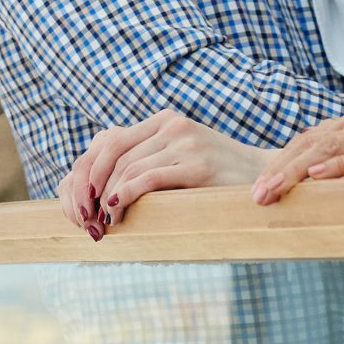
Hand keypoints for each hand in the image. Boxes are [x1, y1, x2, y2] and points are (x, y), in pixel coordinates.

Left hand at [63, 111, 267, 232]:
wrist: (264, 179)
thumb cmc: (218, 178)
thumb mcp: (181, 158)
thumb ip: (150, 160)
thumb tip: (103, 187)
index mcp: (163, 121)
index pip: (109, 139)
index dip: (86, 169)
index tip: (79, 199)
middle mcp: (171, 125)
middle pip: (111, 151)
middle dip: (89, 185)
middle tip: (83, 215)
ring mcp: (184, 141)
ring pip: (127, 167)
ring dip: (106, 198)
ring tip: (102, 223)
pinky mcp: (196, 164)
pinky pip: (148, 178)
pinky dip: (125, 196)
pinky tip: (116, 212)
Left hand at [251, 114, 343, 204]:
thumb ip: (319, 176)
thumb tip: (277, 194)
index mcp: (341, 128)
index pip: (302, 142)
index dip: (278, 165)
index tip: (257, 189)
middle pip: (310, 144)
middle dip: (282, 170)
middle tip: (261, 194)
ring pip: (329, 148)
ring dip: (299, 171)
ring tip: (278, 188)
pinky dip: (337, 167)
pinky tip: (317, 177)